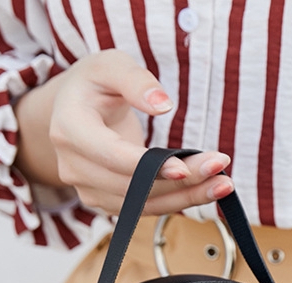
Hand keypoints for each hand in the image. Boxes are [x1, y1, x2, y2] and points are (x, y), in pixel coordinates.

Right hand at [14, 50, 232, 214]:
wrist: (73, 110)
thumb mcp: (111, 64)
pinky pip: (146, 209)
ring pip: (143, 204)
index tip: (184, 166)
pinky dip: (179, 201)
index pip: (111, 156)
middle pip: (133, 184)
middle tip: (219, 166)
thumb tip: (163, 104)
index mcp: (69, 129)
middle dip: (180, 180)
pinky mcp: (107, 202)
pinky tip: (208, 190)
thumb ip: (136, 80)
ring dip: (186, 196)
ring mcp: (88, 190)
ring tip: (223, 184)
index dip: (148, 166)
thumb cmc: (93, 84)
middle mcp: (73, 167)